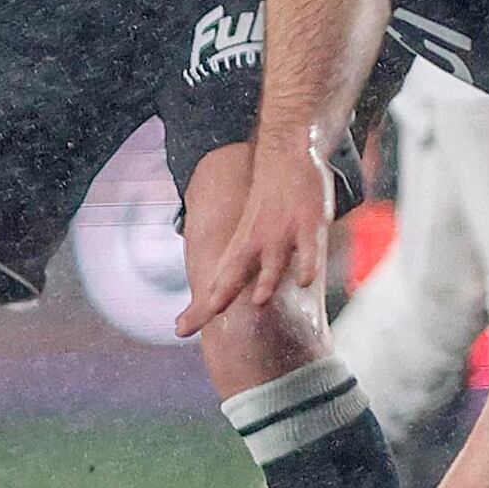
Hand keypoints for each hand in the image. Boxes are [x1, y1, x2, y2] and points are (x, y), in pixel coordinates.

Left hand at [177, 128, 337, 338]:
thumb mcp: (249, 236)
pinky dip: (306, 265)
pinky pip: (308, 250)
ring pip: (272, 262)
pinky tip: (304, 282)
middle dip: (222, 296)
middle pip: (235, 275)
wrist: (283, 156)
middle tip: (207, 313)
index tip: (180, 331)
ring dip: (266, 282)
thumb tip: (223, 296)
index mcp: (241, 248)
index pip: (217, 283)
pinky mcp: (307, 224)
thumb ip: (241, 268)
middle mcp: (256, 243)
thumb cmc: (267, 204)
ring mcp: (281, 233)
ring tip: (258, 302)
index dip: (200, 308)